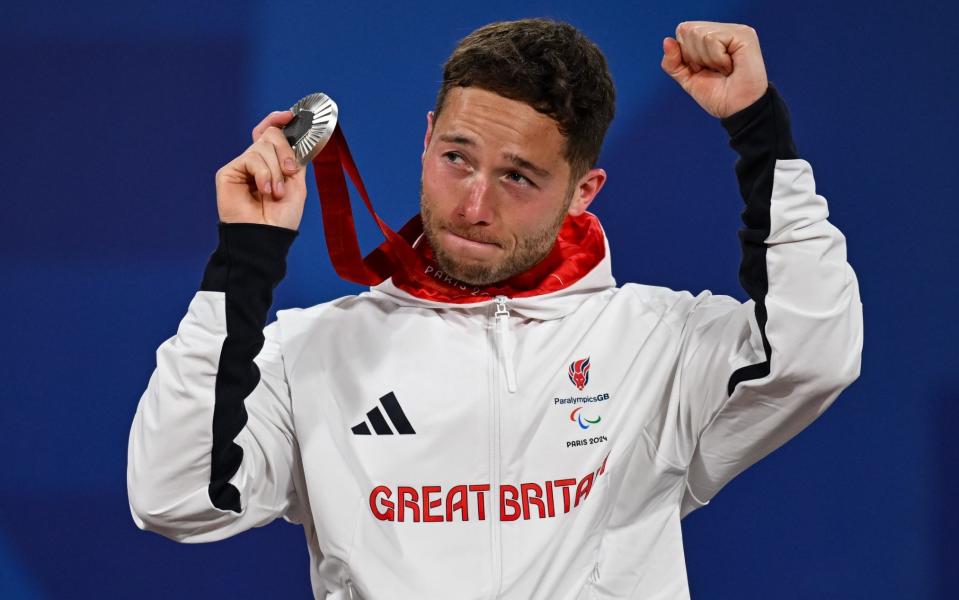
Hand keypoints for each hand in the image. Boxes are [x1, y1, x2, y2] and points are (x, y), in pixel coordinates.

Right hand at [214, 111, 307, 229]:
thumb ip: (294, 157)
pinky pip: (251, 158)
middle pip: (271, 135)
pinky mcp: (228, 172)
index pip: (270, 132)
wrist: (268, 237)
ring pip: (263, 146)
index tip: (291, 115)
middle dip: (285, 152)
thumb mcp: (297, 184)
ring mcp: (242, 166)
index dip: (278, 120)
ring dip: (276, 170)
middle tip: (290, 173)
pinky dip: (264, 173)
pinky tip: (264, 190)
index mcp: (273, 163)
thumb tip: (296, 133)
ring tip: (275, 192)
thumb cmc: (282, 217)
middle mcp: (257, 162)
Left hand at [661, 21, 768, 118]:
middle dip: (695, 57)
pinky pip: (712, 40)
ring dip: (707, 60)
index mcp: (711, 37)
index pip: (683, 31)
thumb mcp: (687, 79)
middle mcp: (723, 30)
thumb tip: (667, 41)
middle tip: (714, 70)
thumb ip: (673, 62)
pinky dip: (717, 59)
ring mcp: (734, 31)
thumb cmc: (718, 96)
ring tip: (724, 70)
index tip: (702, 70)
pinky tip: (730, 67)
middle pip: (688, 30)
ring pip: (699, 34)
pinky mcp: (743, 35)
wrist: (737, 110)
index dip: (685, 55)